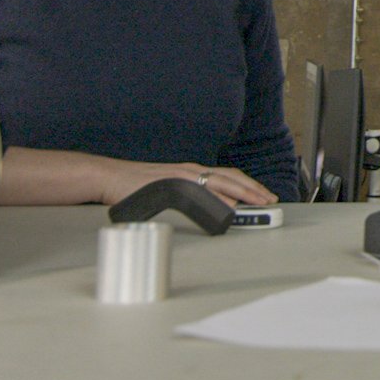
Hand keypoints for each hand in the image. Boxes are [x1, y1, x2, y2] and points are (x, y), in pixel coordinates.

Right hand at [98, 160, 274, 206]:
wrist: (109, 177)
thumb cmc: (135, 185)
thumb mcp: (167, 188)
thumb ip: (186, 195)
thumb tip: (206, 209)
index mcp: (191, 171)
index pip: (228, 175)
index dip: (248, 184)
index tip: (264, 194)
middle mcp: (190, 170)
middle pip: (230, 177)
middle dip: (253, 188)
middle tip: (270, 200)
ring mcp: (181, 176)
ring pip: (219, 182)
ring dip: (241, 192)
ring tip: (258, 202)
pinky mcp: (170, 184)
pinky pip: (199, 190)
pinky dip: (216, 197)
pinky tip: (228, 205)